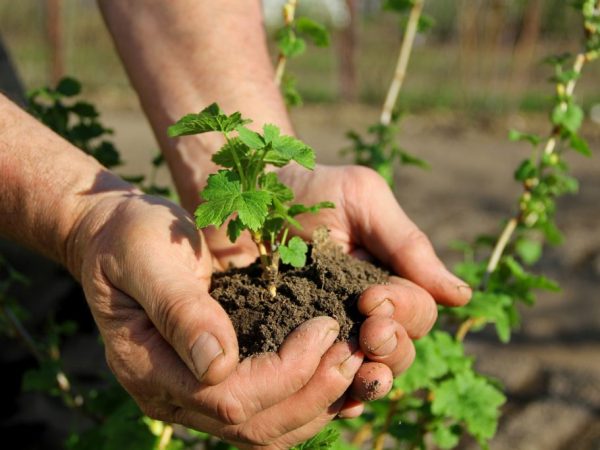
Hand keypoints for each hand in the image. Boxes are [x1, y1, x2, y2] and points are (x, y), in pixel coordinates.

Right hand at [68, 192, 362, 447]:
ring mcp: (191, 394)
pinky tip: (332, 374)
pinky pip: (263, 413)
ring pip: (263, 431)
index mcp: (148, 366)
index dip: (285, 372)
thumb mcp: (149, 258)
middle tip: (354, 352)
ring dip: (315, 404)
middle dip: (311, 393)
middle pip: (253, 425)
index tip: (324, 328)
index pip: (228, 396)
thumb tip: (218, 363)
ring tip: (354, 365)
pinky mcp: (212, 383)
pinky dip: (303, 401)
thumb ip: (180, 309)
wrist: (117, 238)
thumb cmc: (131, 238)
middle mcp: (170, 394)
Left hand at [203, 164, 470, 400]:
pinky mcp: (293, 349)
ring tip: (360, 372)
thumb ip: (408, 244)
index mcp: (387, 280)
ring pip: (367, 374)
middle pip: (398, 351)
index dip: (404, 311)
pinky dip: (337, 398)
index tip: (370, 297)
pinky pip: (324, 387)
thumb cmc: (309, 190)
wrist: (245, 195)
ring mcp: (329, 334)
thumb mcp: (362, 199)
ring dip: (371, 378)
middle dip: (391, 347)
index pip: (417, 313)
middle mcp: (363, 313)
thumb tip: (461, 296)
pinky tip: (337, 400)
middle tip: (368, 331)